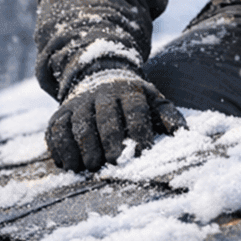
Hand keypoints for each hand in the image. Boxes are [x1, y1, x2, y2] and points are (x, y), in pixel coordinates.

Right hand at [46, 70, 185, 171]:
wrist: (98, 75)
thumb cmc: (131, 99)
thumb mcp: (152, 99)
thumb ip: (168, 116)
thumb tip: (183, 134)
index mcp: (129, 91)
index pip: (135, 109)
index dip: (139, 130)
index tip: (142, 152)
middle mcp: (102, 93)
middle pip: (105, 116)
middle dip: (110, 140)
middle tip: (114, 162)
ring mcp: (79, 102)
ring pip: (79, 122)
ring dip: (84, 145)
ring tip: (91, 166)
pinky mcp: (61, 112)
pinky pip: (56, 129)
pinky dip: (60, 147)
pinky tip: (69, 164)